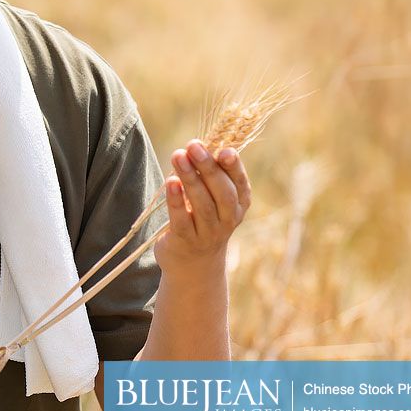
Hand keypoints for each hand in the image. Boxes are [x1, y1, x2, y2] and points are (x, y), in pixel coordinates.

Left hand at [154, 138, 251, 274]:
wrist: (192, 265)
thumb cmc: (201, 220)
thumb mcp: (212, 199)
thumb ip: (209, 176)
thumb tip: (199, 145)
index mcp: (239, 205)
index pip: (240, 183)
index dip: (234, 167)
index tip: (224, 150)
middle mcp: (228, 220)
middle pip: (222, 192)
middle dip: (208, 167)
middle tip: (193, 145)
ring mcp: (208, 233)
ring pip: (202, 204)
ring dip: (190, 178)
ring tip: (178, 156)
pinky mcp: (186, 241)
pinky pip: (181, 219)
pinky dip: (176, 200)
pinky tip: (171, 182)